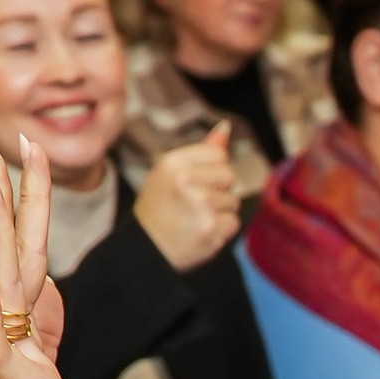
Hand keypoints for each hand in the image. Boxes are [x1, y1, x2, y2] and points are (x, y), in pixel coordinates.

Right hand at [132, 130, 241, 272]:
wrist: (146, 250)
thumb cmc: (160, 209)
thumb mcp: (170, 173)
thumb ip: (201, 151)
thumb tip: (226, 128)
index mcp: (173, 162)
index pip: (218, 155)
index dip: (209, 172)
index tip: (191, 186)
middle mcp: (186, 179)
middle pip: (229, 176)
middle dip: (218, 191)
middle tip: (193, 205)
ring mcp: (200, 205)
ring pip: (233, 201)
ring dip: (220, 213)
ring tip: (195, 220)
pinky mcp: (211, 228)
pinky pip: (233, 223)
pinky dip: (221, 231)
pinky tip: (201, 233)